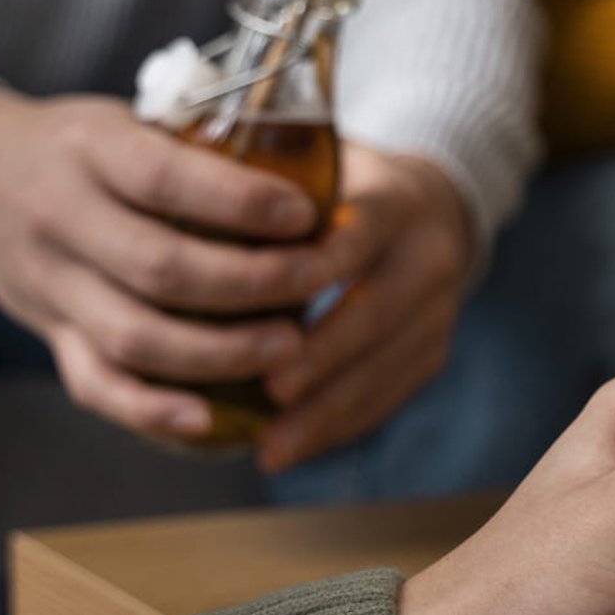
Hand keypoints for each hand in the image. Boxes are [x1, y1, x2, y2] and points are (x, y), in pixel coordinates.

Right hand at [0, 90, 343, 438]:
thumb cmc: (78, 145)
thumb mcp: (125, 118)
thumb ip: (196, 142)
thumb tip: (309, 165)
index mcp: (89, 151)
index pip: (164, 178)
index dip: (240, 202)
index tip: (305, 214)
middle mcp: (61, 219)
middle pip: (160, 267)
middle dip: (252, 281)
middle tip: (317, 278)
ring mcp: (51, 285)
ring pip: (135, 336)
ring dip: (221, 351)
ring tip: (290, 345)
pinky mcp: (49, 333)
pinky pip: (95, 384)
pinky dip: (150, 409)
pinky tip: (208, 418)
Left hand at [260, 144, 471, 471]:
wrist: (427, 208)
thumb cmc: (340, 187)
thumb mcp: (314, 166)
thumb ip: (263, 189)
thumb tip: (174, 226)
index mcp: (396, 199)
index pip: (358, 237)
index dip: (314, 273)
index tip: (264, 309)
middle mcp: (430, 254)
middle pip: (378, 314)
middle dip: (323, 359)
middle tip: (269, 392)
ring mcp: (440, 308)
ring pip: (387, 368)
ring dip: (329, 411)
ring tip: (273, 446)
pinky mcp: (435, 348)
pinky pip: (391, 395)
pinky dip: (341, 425)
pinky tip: (295, 447)